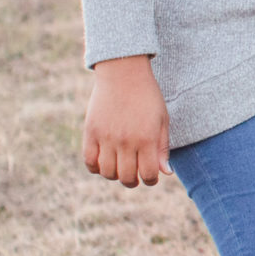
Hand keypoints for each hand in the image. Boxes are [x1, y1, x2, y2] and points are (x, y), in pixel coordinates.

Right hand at [83, 56, 170, 186]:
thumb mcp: (162, 120)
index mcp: (147, 139)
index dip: (151, 180)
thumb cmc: (147, 97)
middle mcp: (126, 141)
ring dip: (114, 175)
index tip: (151, 176)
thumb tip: (164, 173)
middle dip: (133, 181)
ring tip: (120, 168)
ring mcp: (106, 138)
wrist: (123, 74)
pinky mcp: (90, 133)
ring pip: (107, 173)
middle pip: (126, 177)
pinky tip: (104, 162)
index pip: (148, 174)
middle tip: (134, 175)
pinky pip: (89, 161)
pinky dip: (96, 167)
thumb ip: (162, 148)